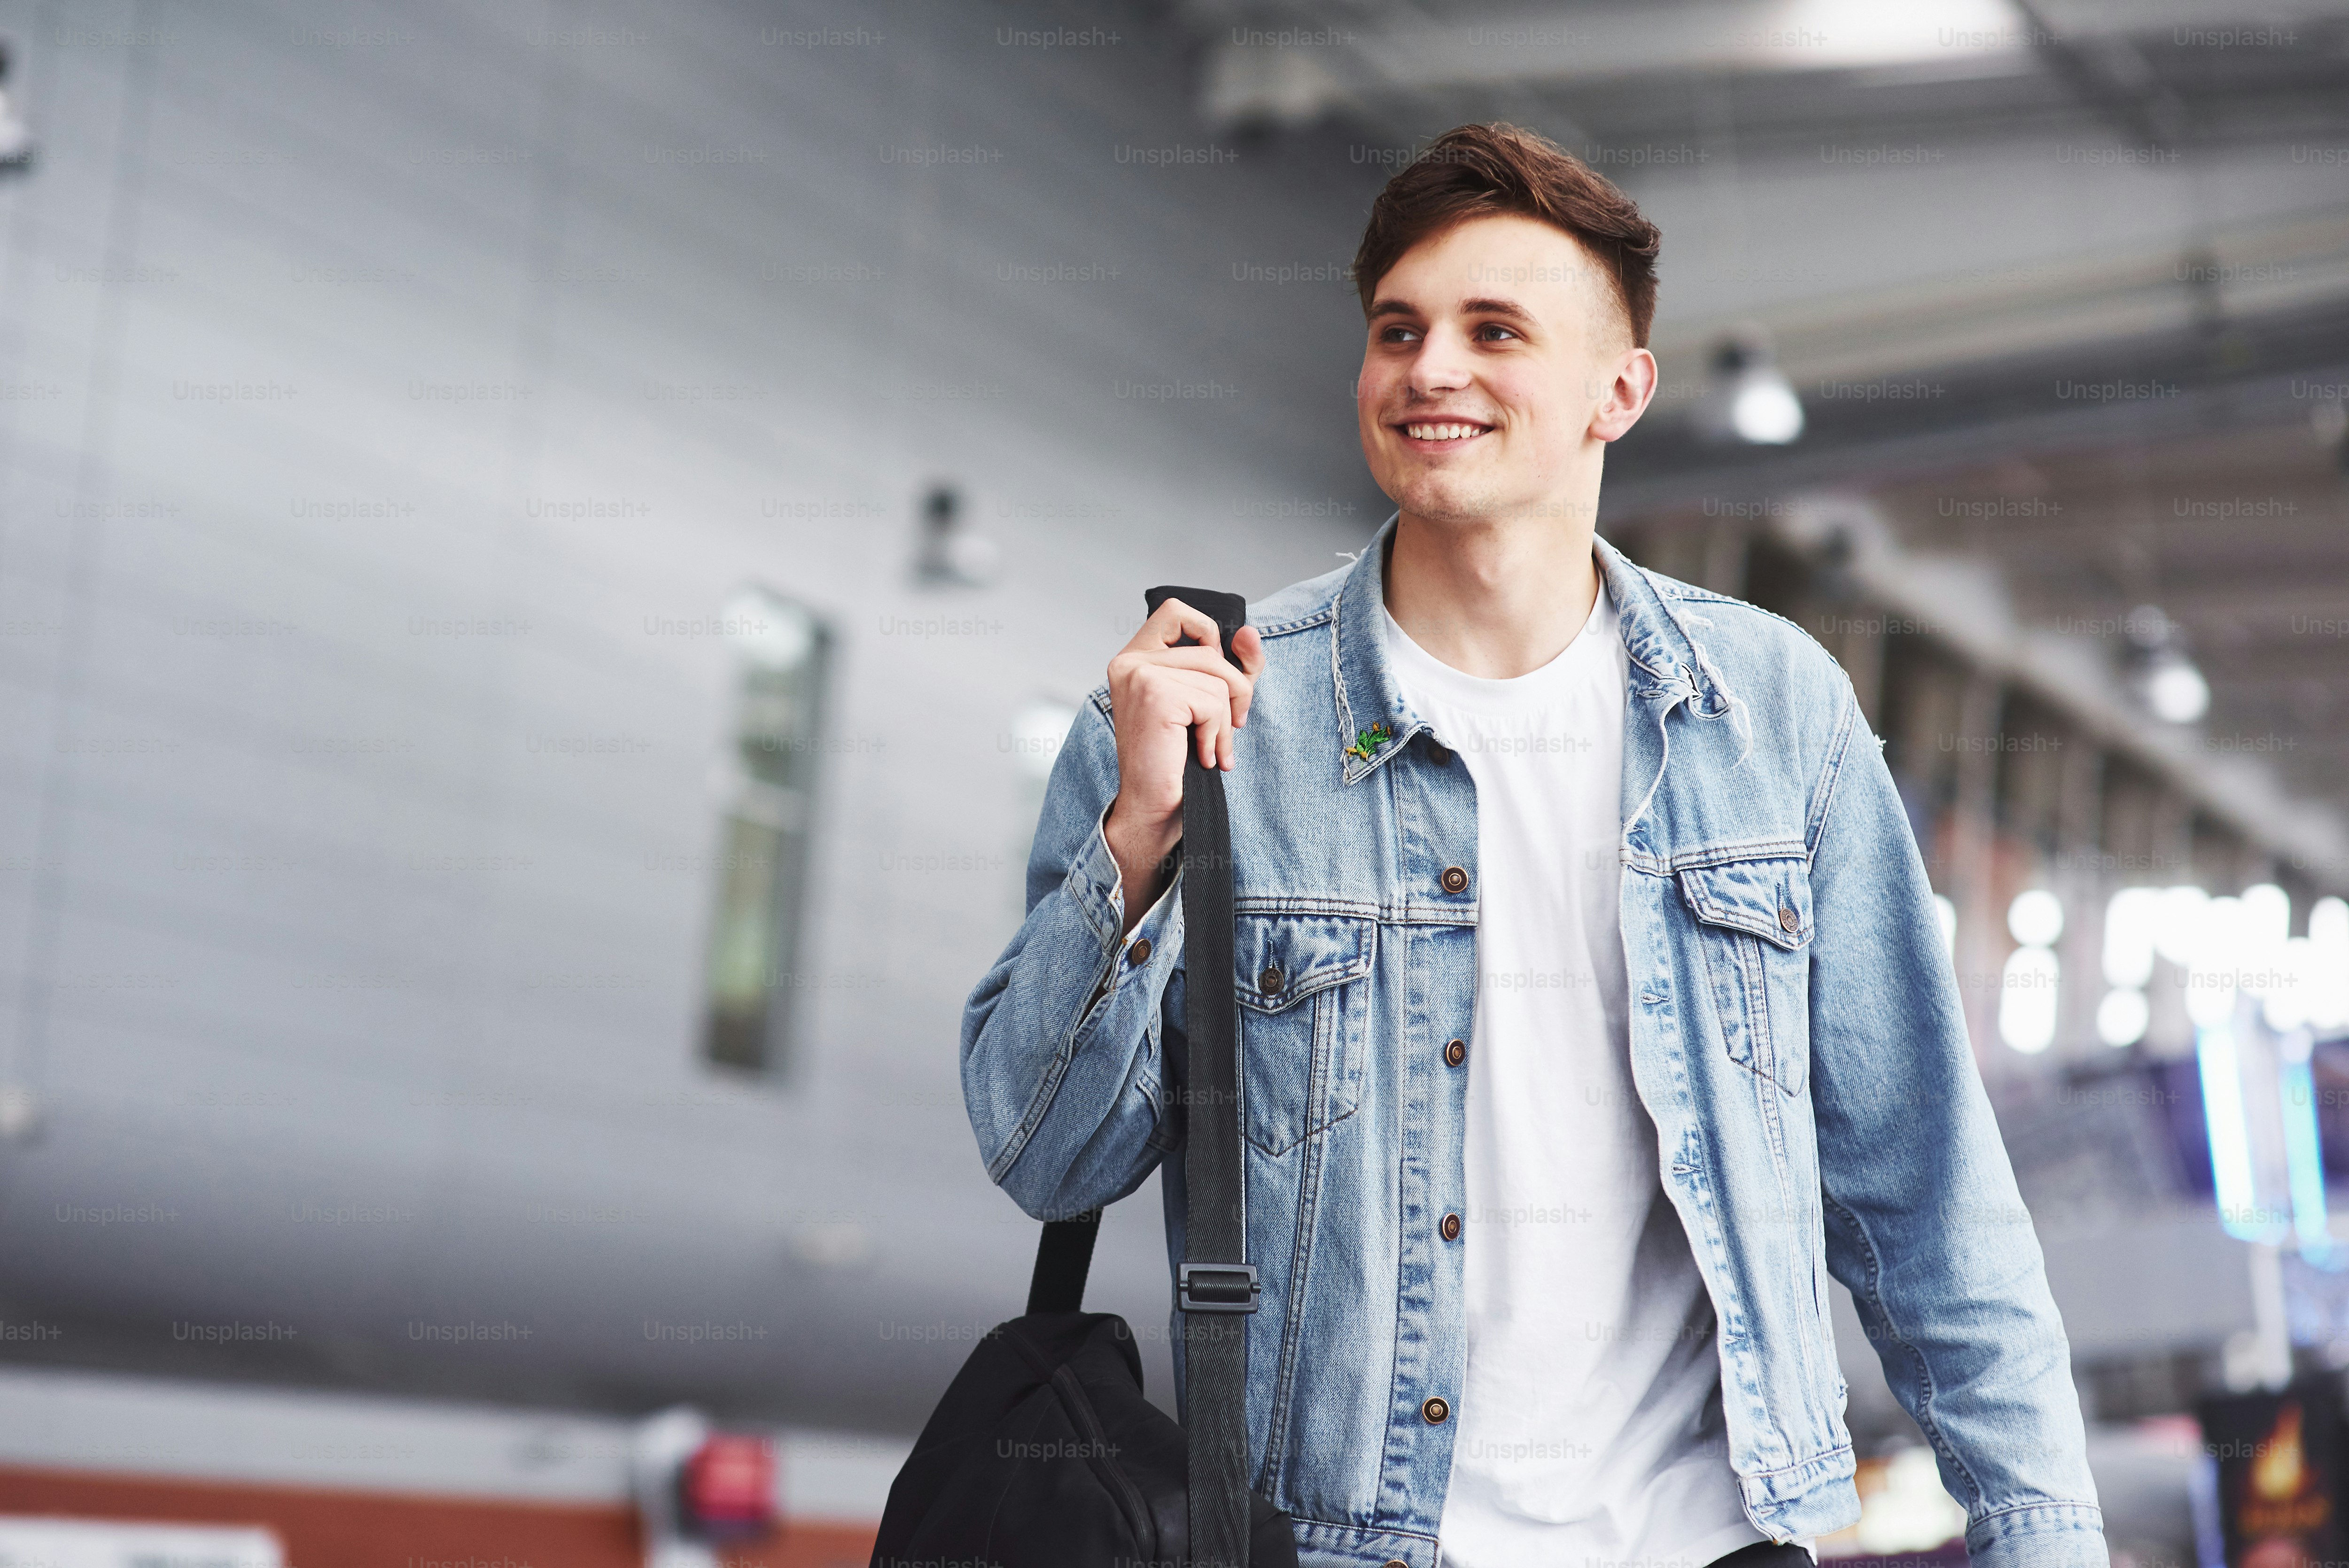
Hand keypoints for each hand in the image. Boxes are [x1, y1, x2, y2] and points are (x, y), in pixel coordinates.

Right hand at [1102, 599, 1264, 932]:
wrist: (1154, 809)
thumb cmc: (1177, 761)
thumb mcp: (1212, 705)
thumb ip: (1233, 667)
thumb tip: (1248, 632)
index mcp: (1134, 658)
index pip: (1176, 611)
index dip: (1208, 633)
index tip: (1218, 673)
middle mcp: (1128, 661)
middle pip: (1210, 647)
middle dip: (1235, 688)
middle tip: (1231, 724)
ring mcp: (1138, 675)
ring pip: (1216, 677)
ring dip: (1224, 719)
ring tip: (1209, 746)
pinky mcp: (1153, 694)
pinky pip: (1211, 700)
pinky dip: (1216, 733)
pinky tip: (1201, 755)